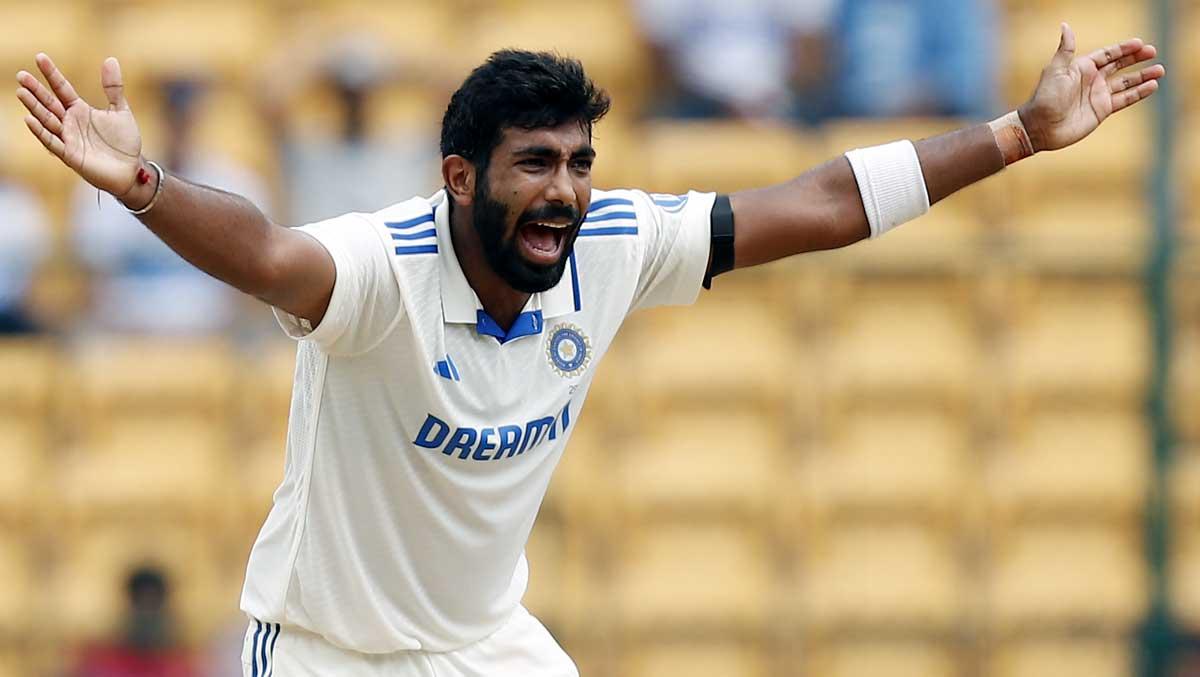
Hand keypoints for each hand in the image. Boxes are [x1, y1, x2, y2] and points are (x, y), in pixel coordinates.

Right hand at [15, 54, 142, 196]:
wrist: (130, 169)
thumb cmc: (123, 142)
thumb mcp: (120, 110)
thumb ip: (113, 87)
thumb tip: (110, 59)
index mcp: (80, 110)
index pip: (62, 88)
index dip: (51, 73)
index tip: (40, 57)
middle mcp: (70, 122)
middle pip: (49, 103)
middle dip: (35, 89)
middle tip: (21, 75)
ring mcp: (68, 138)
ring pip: (47, 120)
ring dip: (34, 107)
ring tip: (21, 92)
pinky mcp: (70, 155)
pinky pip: (52, 142)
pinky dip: (41, 131)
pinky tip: (29, 119)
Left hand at [1017, 24, 1164, 152]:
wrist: (1040, 127)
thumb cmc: (1045, 97)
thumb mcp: (1055, 70)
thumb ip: (1066, 49)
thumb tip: (1066, 25)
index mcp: (1082, 67)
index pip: (1107, 54)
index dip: (1123, 49)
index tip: (1139, 43)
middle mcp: (1092, 80)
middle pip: (1119, 65)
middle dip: (1136, 58)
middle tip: (1153, 52)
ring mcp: (1098, 95)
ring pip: (1125, 82)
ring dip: (1142, 76)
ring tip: (1160, 70)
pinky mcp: (1102, 110)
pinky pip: (1124, 99)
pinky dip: (1138, 93)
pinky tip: (1152, 86)